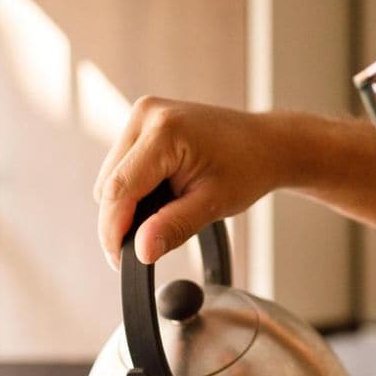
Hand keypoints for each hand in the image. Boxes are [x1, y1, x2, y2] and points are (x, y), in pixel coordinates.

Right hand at [94, 98, 284, 268]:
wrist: (265, 144)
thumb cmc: (248, 168)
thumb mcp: (213, 204)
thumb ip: (174, 227)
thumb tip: (141, 251)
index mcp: (164, 130)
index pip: (119, 189)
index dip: (113, 230)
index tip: (118, 261)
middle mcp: (147, 114)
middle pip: (109, 184)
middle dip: (121, 221)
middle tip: (147, 246)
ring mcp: (143, 115)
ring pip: (111, 177)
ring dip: (128, 205)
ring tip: (165, 214)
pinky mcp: (143, 123)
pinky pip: (122, 167)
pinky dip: (135, 190)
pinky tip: (162, 197)